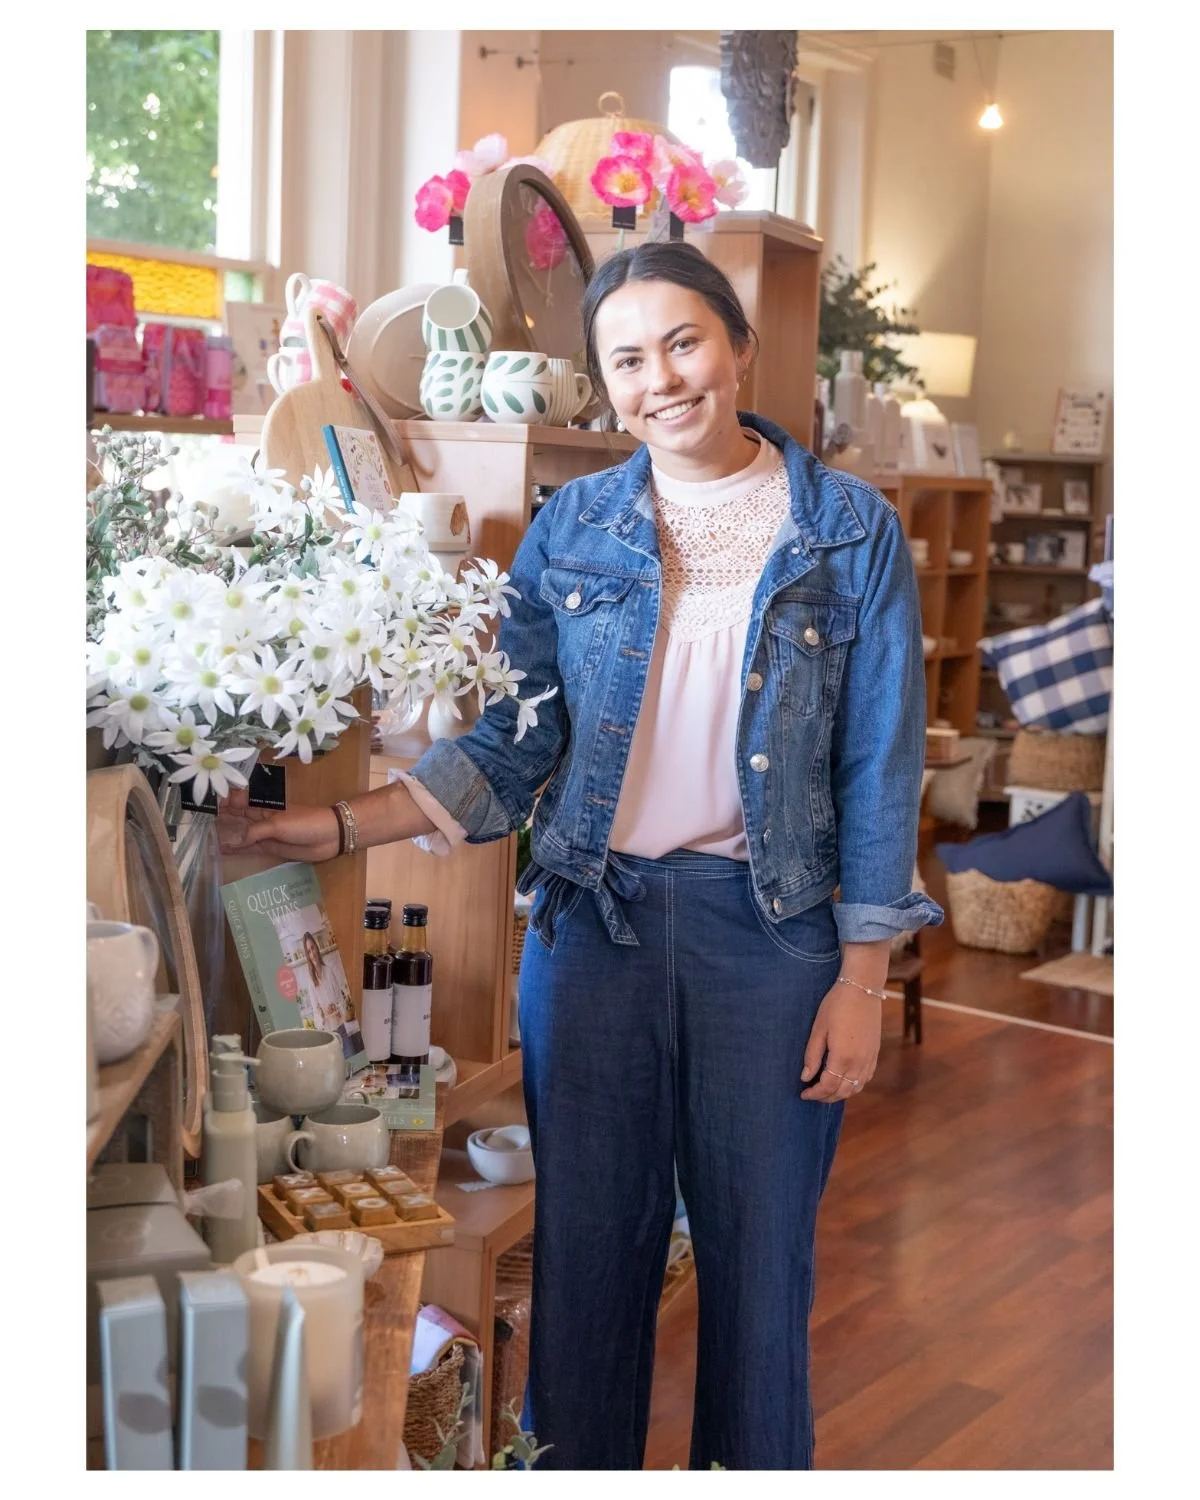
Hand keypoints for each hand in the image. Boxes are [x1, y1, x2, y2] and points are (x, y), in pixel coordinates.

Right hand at [216, 785, 340, 863]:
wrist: (330, 836)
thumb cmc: (305, 822)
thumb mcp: (278, 824)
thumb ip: (254, 832)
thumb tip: (232, 840)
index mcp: (265, 804)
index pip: (239, 800)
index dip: (224, 801)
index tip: (205, 804)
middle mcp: (262, 817)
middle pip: (237, 816)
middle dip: (221, 818)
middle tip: (198, 823)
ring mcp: (265, 833)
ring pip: (240, 833)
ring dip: (226, 834)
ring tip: (205, 838)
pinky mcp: (269, 847)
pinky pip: (249, 848)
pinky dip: (236, 849)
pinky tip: (221, 850)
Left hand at [799, 982, 882, 1102]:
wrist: (862, 989)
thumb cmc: (836, 1005)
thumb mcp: (818, 1029)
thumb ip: (812, 1055)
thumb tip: (805, 1077)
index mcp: (842, 1057)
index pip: (828, 1086)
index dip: (815, 1093)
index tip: (803, 1093)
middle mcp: (859, 1062)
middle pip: (842, 1091)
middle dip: (826, 1097)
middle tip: (812, 1094)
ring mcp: (869, 1058)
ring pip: (856, 1087)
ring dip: (841, 1093)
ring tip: (826, 1090)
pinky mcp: (875, 1053)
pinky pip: (866, 1078)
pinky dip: (854, 1085)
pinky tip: (844, 1080)